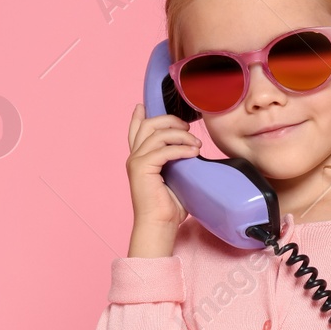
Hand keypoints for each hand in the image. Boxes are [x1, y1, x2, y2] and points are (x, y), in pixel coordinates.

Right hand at [125, 102, 202, 252]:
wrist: (159, 225)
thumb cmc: (170, 207)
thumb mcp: (176, 178)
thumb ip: (178, 162)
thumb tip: (195, 151)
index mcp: (140, 158)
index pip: (136, 130)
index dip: (139, 115)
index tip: (144, 104)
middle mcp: (134, 157)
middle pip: (149, 125)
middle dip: (170, 121)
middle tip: (187, 127)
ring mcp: (136, 161)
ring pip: (157, 134)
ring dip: (180, 135)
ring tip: (196, 145)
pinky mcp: (142, 168)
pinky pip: (163, 150)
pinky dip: (181, 148)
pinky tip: (194, 153)